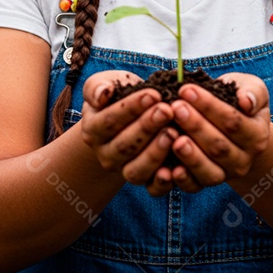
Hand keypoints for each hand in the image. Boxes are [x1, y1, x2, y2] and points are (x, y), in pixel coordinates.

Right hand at [79, 71, 177, 193]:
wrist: (129, 120)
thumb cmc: (118, 96)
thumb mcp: (105, 84)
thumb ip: (98, 87)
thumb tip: (103, 93)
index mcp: (93, 130)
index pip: (109, 120)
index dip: (131, 108)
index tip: (153, 94)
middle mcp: (105, 154)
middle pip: (124, 145)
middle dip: (147, 127)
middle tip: (167, 110)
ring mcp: (124, 171)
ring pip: (137, 170)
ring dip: (156, 152)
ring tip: (173, 133)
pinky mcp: (145, 182)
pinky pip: (152, 189)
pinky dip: (164, 182)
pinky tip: (178, 168)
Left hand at [166, 73, 270, 192]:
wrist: (231, 126)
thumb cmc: (237, 101)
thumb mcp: (251, 89)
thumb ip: (253, 93)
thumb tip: (246, 101)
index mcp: (257, 136)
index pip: (233, 122)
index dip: (209, 106)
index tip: (187, 89)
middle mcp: (244, 160)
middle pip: (219, 146)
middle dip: (195, 126)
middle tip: (176, 108)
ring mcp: (225, 175)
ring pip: (209, 171)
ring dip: (190, 156)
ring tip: (173, 138)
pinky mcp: (205, 184)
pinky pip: (194, 187)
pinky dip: (182, 180)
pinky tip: (168, 169)